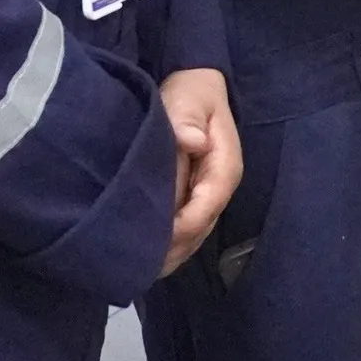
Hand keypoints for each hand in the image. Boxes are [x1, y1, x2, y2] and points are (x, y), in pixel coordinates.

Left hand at [157, 67, 240, 277]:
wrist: (195, 90)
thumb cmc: (191, 95)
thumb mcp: (188, 100)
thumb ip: (187, 120)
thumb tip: (194, 142)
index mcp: (224, 167)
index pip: (207, 205)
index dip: (182, 226)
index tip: (152, 239)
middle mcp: (219, 188)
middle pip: (200, 228)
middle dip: (172, 249)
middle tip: (136, 265)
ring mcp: (208, 196)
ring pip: (193, 236)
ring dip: (169, 253)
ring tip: (136, 270)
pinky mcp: (194, 200)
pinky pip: (185, 230)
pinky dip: (168, 247)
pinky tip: (144, 259)